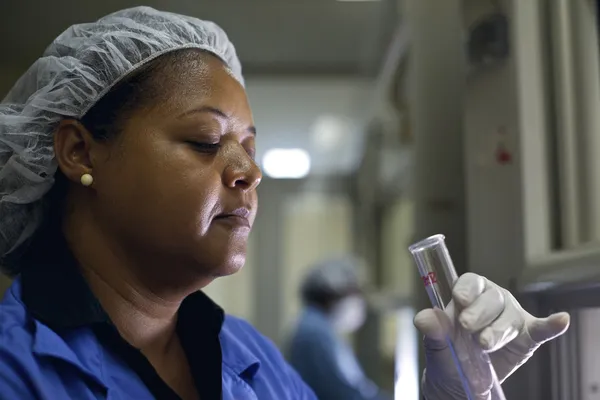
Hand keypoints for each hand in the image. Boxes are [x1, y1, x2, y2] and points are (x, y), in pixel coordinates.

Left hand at [413, 273, 569, 399]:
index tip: (460, 299)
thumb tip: (421, 318)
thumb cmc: (448, 357)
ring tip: (484, 345)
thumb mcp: (437, 346)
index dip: (467, 288)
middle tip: (468, 327)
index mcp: (468, 296)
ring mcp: (510, 318)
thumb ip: (433, 330)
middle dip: (479, 313)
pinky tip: (560, 320)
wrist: (460, 384)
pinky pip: (540, 329)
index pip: (471, 282)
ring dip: (498, 330)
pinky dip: (551, 326)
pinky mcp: (526, 337)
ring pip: (509, 316)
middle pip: (491, 297)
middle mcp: (491, 302)